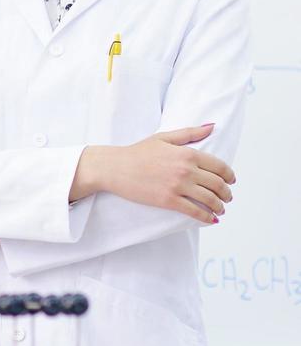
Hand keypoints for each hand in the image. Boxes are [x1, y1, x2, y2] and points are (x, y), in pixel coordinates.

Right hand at [79, 124, 235, 223]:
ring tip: (220, 209)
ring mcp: (177, 186)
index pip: (220, 166)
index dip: (229, 176)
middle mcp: (186, 170)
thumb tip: (212, 127)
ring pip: (210, 199)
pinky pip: (194, 211)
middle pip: (218, 184)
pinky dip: (206, 217)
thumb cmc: (137, 152)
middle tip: (227, 197)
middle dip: (226, 193)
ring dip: (219, 206)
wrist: (114, 167)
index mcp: (187, 153)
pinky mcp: (168, 201)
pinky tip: (211, 219)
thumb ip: (190, 133)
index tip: (231, 181)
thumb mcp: (164, 138)